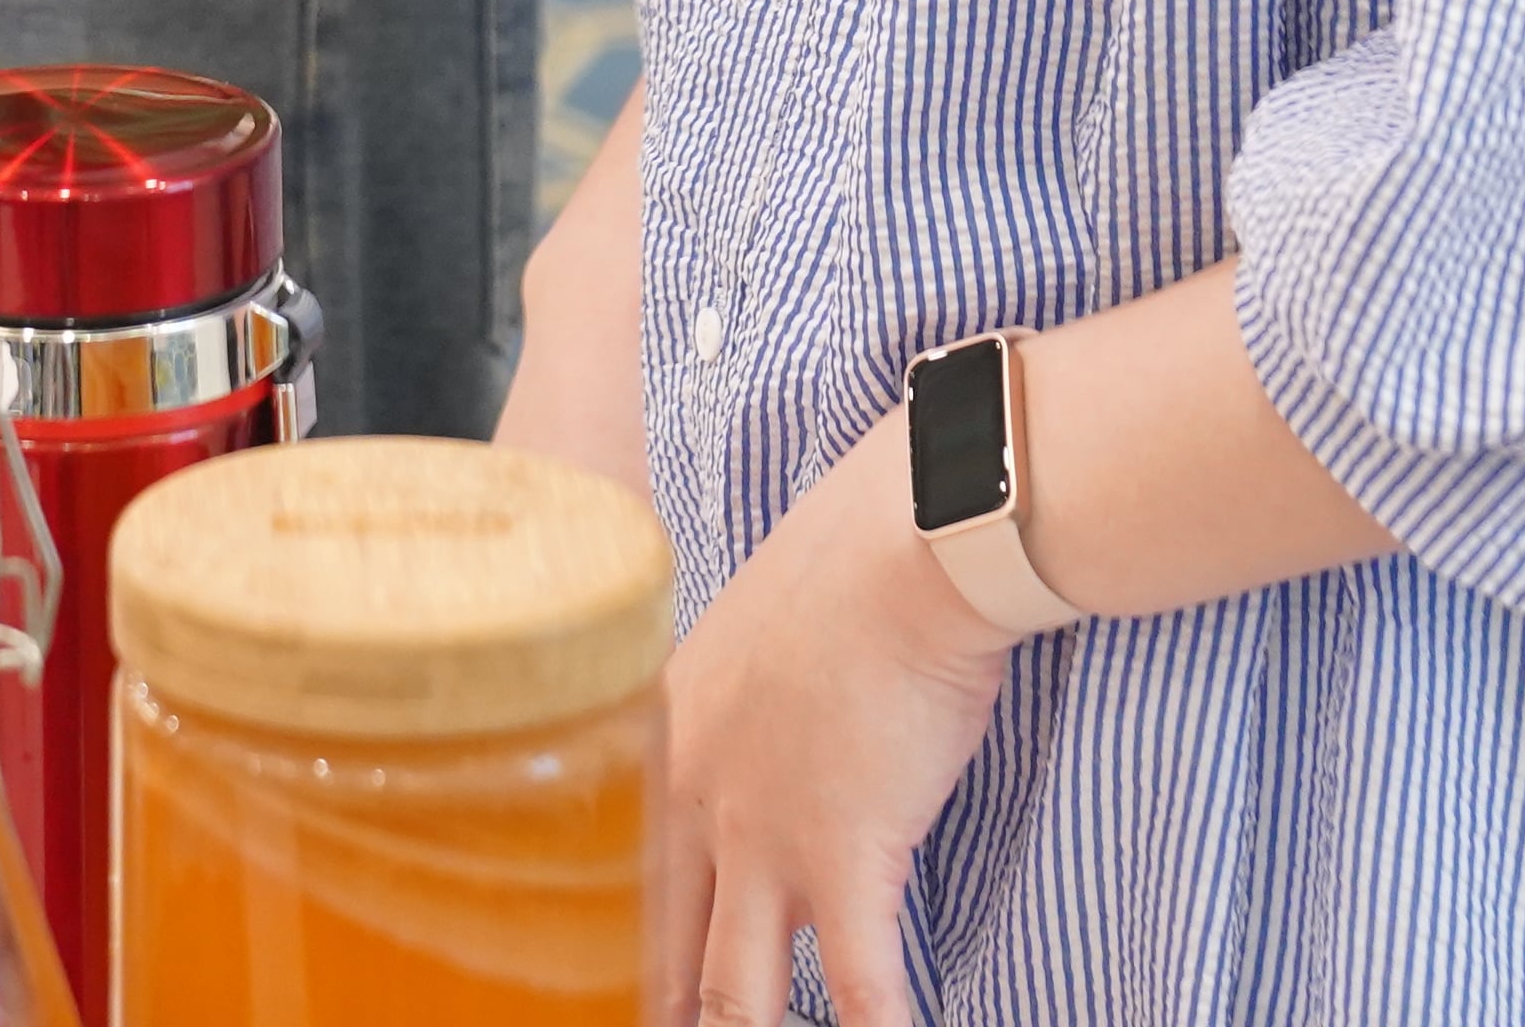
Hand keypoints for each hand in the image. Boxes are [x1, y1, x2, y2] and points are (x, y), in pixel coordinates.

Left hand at [654, 410, 1021, 1026]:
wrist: (908, 544)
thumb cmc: (850, 572)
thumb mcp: (753, 638)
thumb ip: (739, 701)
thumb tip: (765, 727)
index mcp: (663, 744)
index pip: (619, 876)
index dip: (618, 949)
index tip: (616, 986)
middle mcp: (693, 802)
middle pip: (658, 952)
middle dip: (661, 1013)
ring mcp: (764, 839)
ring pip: (736, 994)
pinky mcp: (847, 857)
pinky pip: (855, 986)